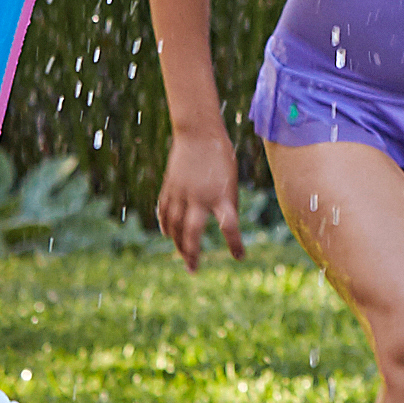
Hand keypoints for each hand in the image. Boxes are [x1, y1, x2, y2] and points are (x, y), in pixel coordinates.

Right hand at [158, 127, 244, 269]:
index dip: (235, 243)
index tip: (239, 257)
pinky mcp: (170, 187)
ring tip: (184, 255)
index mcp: (221, 194)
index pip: (230, 225)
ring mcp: (182, 192)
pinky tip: (168, 235)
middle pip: (192, 231)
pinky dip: (165, 225)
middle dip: (192, 253)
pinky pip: (164, 211)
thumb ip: (227, 203)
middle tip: (193, 269)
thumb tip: (225, 226)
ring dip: (177, 243)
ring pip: (175, 225)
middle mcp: (200, 196)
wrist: (199, 133)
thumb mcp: (231, 181)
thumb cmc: (221, 158)